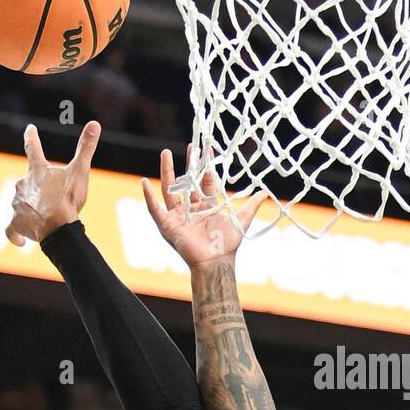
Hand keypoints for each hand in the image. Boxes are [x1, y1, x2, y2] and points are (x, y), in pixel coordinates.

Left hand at [7, 121, 100, 246]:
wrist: (58, 226)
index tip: (30, 129)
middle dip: (39, 190)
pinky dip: (15, 235)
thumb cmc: (68, 198)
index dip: (31, 137)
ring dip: (31, 209)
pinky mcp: (15, 223)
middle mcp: (22, 184)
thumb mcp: (80, 171)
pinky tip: (21, 241)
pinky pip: (11, 230)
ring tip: (45, 219)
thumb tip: (95, 123)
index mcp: (37, 171)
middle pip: (29, 183)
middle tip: (55, 201)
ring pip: (21, 204)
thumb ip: (86, 148)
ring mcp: (16, 204)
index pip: (33, 148)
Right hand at [143, 149, 258, 266]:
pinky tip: (144, 182)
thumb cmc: (227, 244)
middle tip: (190, 147)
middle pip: (188, 182)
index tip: (206, 150)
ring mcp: (178, 217)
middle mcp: (191, 210)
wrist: (215, 262)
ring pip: (170, 190)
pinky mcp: (167, 225)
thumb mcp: (241, 220)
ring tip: (165, 153)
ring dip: (167, 171)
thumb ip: (251, 206)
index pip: (205, 182)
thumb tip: (265, 193)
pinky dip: (149, 196)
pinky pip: (155, 209)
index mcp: (207, 207)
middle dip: (188, 165)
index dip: (206, 167)